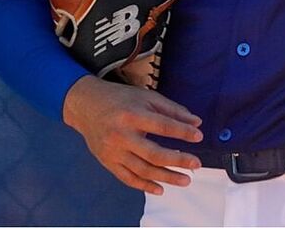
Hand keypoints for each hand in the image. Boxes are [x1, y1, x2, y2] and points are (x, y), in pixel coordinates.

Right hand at [62, 75, 202, 195]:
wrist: (85, 105)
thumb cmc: (119, 99)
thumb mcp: (145, 97)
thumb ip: (171, 109)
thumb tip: (196, 122)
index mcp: (132, 114)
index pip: (162, 126)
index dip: (182, 132)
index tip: (198, 136)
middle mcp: (121, 135)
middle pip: (154, 154)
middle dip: (178, 160)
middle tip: (196, 164)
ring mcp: (113, 151)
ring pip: (143, 170)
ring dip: (166, 177)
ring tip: (185, 180)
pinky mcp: (107, 161)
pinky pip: (128, 178)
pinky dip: (144, 186)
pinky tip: (160, 189)